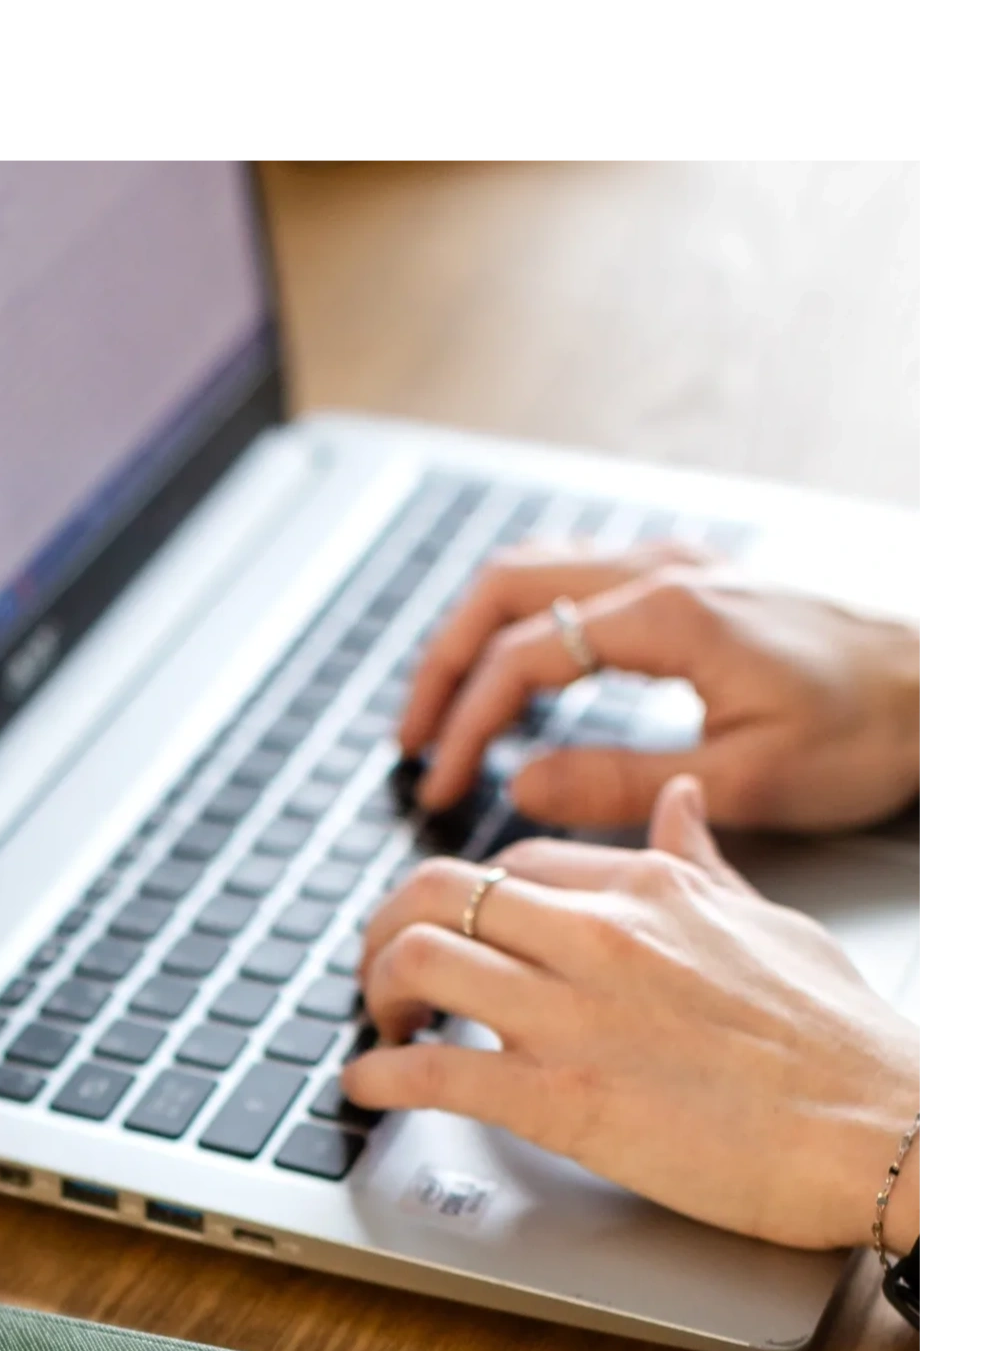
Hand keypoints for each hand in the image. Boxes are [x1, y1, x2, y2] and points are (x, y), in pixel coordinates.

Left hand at [345, 776, 919, 1253]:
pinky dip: (379, 1077)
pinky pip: (434, 1070)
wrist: (884, 1128)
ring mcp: (575, 1015)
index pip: (514, 860)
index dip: (468, 899)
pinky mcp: (564, 1101)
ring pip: (417, 957)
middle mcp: (600, 934)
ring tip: (379, 1025)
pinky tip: (368, 1089)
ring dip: (373, 991)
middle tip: (383, 970)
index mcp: (651, 887)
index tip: (457, 931)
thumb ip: (706, 866)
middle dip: (386, 926)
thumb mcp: (774, 923)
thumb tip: (674, 808)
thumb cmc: (842, 1046)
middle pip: (437, 889)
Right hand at [399, 544, 920, 832]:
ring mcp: (675, 564)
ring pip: (534, 570)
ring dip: (476, 634)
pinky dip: (523, 620)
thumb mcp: (745, 777)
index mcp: (669, 615)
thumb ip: (620, 782)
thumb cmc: (868, 731)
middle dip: (442, 664)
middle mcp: (662, 571)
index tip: (437, 782)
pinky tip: (520, 672)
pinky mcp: (691, 580)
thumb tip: (522, 786)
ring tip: (444, 707)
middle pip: (504, 590)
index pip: (523, 656)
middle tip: (409, 736)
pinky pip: (574, 577)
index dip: (465, 724)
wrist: (941, 685)